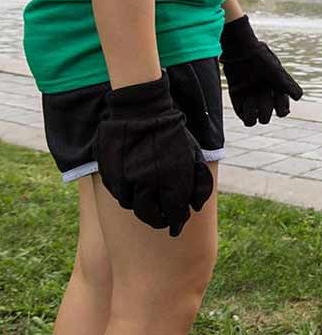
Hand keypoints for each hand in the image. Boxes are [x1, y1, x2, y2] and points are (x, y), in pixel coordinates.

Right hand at [97, 74, 213, 236]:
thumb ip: (197, 182)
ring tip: (149, 202)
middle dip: (159, 221)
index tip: (177, 224)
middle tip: (163, 221)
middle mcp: (148, 183)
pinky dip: (127, 196)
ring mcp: (127, 179)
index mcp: (172, 178)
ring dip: (142, 208)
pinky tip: (134, 189)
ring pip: (133, 207)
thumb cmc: (171, 133)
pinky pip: (119, 194)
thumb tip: (195, 207)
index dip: (177, 221)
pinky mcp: (111, 174)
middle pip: (151, 216)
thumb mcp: (192, 155)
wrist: (142, 111)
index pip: (175, 212)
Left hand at [221, 15, 302, 125]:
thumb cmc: (261, 59)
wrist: (241, 50)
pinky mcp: (237, 98)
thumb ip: (288, 85)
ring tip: (252, 101)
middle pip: (267, 116)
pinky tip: (245, 102)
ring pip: (254, 119)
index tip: (280, 107)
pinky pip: (241, 114)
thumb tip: (299, 97)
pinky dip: (244, 113)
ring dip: (253, 115)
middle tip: (263, 94)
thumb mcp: (277, 72)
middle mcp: (264, 96)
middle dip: (265, 110)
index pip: (282, 110)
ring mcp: (250, 97)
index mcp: (276, 90)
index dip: (281, 110)